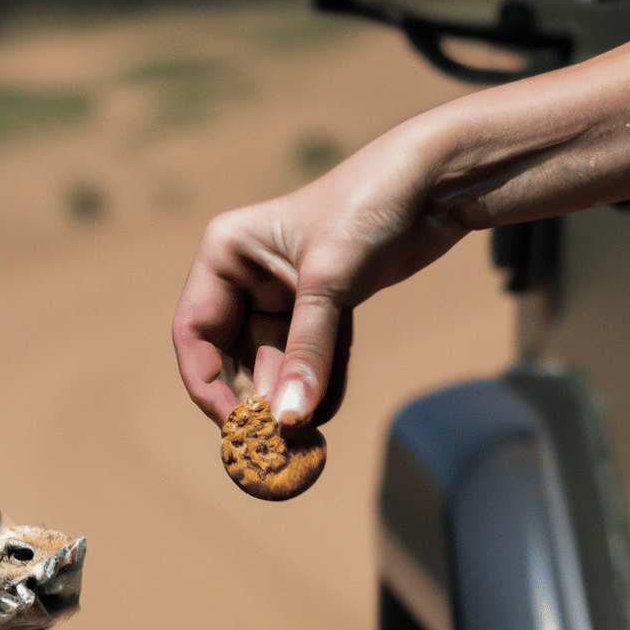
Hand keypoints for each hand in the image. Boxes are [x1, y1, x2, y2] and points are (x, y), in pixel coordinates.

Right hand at [171, 122, 472, 427]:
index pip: (196, 331)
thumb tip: (288, 422)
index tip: (236, 429)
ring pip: (276, 361)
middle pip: (233, 354)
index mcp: (227, 252)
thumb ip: (308, 351)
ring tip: (306, 441)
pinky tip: (328, 410)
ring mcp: (287, 290)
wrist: (433, 182)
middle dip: (255, 398)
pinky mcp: (325, 303)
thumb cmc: (368, 207)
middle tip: (275, 447)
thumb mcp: (331, 281)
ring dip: (290, 398)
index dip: (208, 384)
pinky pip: (311, 356)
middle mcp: (248, 273)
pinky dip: (319, 384)